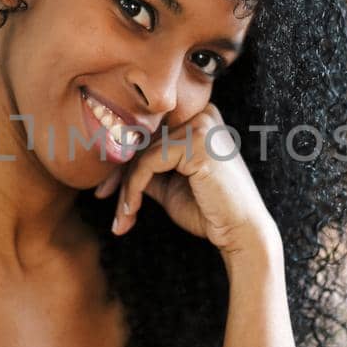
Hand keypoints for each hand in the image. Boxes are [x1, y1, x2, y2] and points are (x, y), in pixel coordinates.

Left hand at [94, 101, 277, 257]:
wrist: (241, 233)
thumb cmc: (208, 210)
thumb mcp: (169, 183)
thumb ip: (147, 167)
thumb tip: (111, 160)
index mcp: (199, 118)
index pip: (149, 133)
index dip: (122, 161)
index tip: (104, 190)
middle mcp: (202, 113)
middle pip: (143, 139)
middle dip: (119, 175)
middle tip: (105, 202)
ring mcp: (202, 124)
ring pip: (141, 153)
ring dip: (126, 189)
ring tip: (123, 219)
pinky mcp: (198, 142)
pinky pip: (148, 163)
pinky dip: (134, 190)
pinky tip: (131, 213)